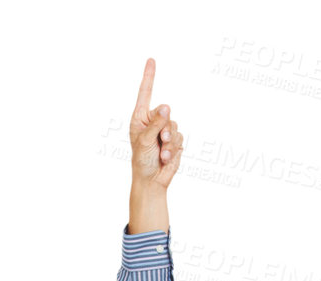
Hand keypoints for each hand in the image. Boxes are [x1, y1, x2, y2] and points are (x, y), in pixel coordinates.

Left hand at [129, 58, 182, 189]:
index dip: (149, 77)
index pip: (146, 94)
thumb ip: (155, 123)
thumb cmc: (142, 161)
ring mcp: (164, 130)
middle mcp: (153, 121)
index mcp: (140, 118)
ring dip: (169, 141)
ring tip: (161, 152)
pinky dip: (173, 149)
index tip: (151, 60)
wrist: (151, 180)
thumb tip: (165, 106)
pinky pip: (180, 137)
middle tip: (158, 141)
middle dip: (164, 127)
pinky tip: (165, 158)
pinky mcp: (174, 140)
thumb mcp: (144, 141)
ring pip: (174, 125)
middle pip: (166, 112)